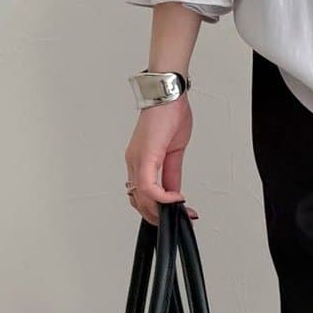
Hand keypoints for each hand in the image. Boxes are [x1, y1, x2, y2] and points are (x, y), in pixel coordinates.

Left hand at [124, 97, 196, 224]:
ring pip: (141, 197)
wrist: (168, 95)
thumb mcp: (174, 151)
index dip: (159, 208)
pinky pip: (149, 186)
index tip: (177, 212)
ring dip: (160, 209)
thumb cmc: (169, 114)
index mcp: (140, 160)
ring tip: (177, 211)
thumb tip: (174, 191)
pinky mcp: (145, 156)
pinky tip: (176, 198)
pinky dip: (163, 197)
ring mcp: (137, 159)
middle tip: (176, 218)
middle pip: (138, 200)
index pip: (143, 193)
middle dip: (158, 214)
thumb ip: (172, 174)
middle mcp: (134, 161)